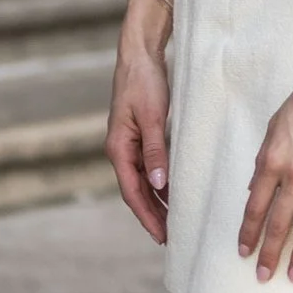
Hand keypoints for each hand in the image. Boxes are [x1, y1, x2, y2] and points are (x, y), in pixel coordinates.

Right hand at [105, 0, 171, 241]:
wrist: (139, 53)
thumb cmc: (144, 81)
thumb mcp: (153, 116)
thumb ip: (155, 151)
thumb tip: (159, 185)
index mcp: (119, 148)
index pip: (132, 192)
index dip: (147, 216)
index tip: (161, 237)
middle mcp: (120, 149)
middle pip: (136, 191)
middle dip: (152, 215)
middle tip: (171, 238)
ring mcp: (129, 143)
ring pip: (143, 181)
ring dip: (157, 201)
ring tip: (174, 221)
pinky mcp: (139, 135)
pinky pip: (148, 167)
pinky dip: (160, 183)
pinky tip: (173, 191)